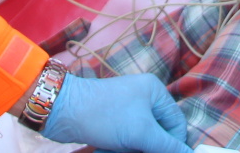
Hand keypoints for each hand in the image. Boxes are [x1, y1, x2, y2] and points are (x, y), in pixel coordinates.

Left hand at [41, 74, 190, 152]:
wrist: (62, 112)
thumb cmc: (105, 116)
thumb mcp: (141, 133)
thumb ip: (168, 146)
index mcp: (155, 92)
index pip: (177, 124)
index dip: (172, 144)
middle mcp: (142, 97)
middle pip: (158, 133)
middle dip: (146, 148)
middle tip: (132, 150)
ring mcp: (125, 108)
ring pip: (140, 140)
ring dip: (130, 150)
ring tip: (114, 149)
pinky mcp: (111, 120)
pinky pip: (125, 140)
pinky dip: (118, 149)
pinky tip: (105, 150)